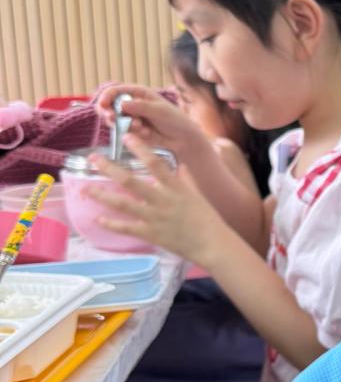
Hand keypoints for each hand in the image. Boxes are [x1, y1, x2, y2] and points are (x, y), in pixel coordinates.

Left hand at [88, 138, 224, 263]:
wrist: (213, 244)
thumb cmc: (209, 220)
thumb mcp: (198, 195)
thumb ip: (186, 179)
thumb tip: (179, 166)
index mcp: (175, 187)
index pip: (156, 163)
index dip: (141, 148)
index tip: (128, 137)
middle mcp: (162, 200)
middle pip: (131, 182)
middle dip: (110, 169)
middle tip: (93, 159)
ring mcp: (155, 218)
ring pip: (123, 205)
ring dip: (103, 196)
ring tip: (86, 190)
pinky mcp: (151, 234)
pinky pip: (127, 228)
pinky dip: (112, 224)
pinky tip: (98, 219)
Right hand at [97, 83, 204, 162]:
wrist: (182, 139)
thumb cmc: (174, 120)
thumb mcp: (160, 110)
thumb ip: (141, 106)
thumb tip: (121, 104)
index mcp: (138, 93)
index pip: (115, 91)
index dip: (106, 96)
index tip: (103, 104)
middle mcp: (131, 104)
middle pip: (108, 105)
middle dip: (109, 112)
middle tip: (112, 118)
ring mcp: (130, 118)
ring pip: (113, 120)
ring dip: (123, 124)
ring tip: (140, 127)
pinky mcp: (131, 131)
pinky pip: (122, 132)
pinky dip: (132, 133)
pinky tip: (146, 133)